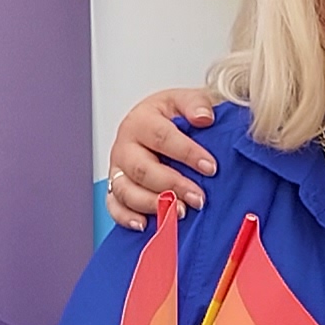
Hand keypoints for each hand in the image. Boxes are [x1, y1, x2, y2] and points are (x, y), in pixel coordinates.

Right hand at [103, 86, 223, 228]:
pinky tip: (145, 224)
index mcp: (141, 120)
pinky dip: (127, 218)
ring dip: (153, 204)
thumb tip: (204, 118)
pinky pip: (114, 206)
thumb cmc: (171, 115)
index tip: (210, 167)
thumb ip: (196, 104)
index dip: (187, 154)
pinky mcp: (114, 188)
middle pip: (142, 169)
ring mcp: (118, 169)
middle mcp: (125, 145)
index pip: (162, 137)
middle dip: (172, 185)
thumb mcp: (185, 101)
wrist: (158, 123)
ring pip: (126, 190)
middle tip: (198, 197)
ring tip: (180, 212)